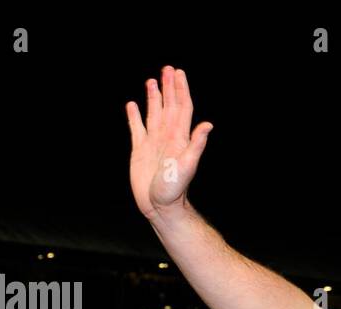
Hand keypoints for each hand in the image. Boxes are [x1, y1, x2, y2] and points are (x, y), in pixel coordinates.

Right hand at [126, 65, 214, 219]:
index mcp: (179, 137)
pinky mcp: (140, 151)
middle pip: (169, 106)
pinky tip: (132, 105)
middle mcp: (167, 137)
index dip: (181, 90)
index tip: (178, 73)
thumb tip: (208, 125)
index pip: (182, 108)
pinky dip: (135, 116)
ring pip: (154, 114)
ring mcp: (153, 143)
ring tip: (152, 81)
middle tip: (167, 69)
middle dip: (168, 87)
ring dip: (153, 97)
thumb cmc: (174, 190)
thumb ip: (196, 145)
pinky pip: (137, 129)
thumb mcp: (188, 166)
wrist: (159, 206)